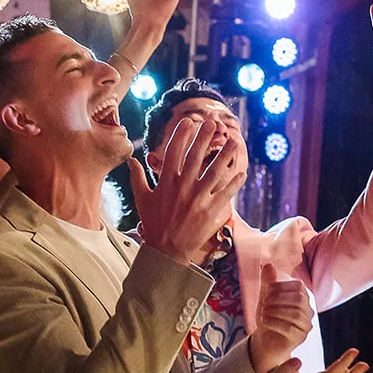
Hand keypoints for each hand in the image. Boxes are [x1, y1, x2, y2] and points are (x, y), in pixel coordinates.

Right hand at [126, 117, 244, 264]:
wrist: (166, 250)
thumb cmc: (153, 224)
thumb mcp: (142, 199)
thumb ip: (137, 177)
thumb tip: (131, 159)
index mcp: (166, 182)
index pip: (174, 152)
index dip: (181, 135)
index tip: (188, 122)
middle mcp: (183, 187)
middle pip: (196, 157)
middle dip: (204, 138)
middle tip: (212, 124)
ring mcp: (198, 199)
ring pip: (214, 172)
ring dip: (225, 156)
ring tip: (233, 142)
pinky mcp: (210, 211)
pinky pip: (225, 193)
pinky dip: (234, 183)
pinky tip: (242, 172)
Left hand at [247, 264, 313, 372]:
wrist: (264, 340)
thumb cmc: (268, 316)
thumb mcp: (265, 296)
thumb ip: (267, 281)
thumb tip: (268, 265)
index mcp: (302, 297)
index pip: (299, 287)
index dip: (281, 286)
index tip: (266, 290)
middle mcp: (308, 310)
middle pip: (299, 300)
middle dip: (278, 299)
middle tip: (263, 303)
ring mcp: (305, 325)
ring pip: (296, 315)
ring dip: (276, 311)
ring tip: (263, 312)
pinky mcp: (300, 338)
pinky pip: (291, 329)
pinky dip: (275, 323)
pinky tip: (264, 321)